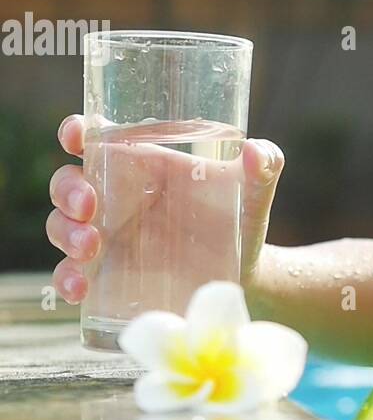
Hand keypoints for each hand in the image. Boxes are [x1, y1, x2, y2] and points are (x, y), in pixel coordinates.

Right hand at [47, 114, 284, 307]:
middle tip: (90, 206)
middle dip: (67, 189)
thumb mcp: (254, 193)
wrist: (245, 275)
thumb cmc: (242, 220)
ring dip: (65, 233)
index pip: (98, 139)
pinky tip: (80, 289)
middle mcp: (118, 197)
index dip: (77, 131)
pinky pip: (72, 274)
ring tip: (91, 248)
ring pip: (62, 225)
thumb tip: (257, 151)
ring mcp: (109, 236)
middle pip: (69, 182)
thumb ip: (264, 167)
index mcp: (144, 165)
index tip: (77, 135)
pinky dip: (66, 279)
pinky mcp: (109, 275)